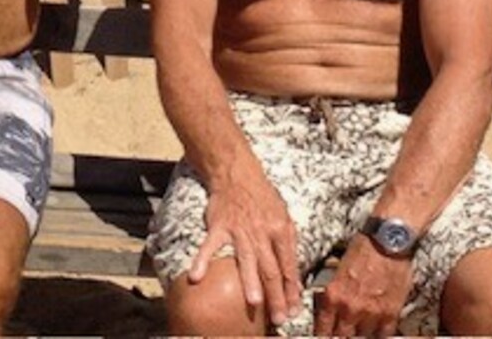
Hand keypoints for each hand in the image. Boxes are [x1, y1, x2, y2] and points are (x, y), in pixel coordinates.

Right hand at [187, 167, 301, 328]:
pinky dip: (202, 260)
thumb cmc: (262, 197)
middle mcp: (261, 231)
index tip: (294, 310)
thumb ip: (288, 244)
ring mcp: (239, 230)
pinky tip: (196, 277)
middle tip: (280, 318)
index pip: (289, 266)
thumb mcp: (284, 216)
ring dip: (250, 281)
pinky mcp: (219, 226)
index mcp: (281, 230)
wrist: (237, 173)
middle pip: (271, 269)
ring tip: (255, 303)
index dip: (293, 290)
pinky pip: (210, 246)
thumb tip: (293, 275)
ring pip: (247, 259)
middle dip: (277, 296)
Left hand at [314, 237, 412, 337]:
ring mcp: (371, 313)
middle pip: (341, 337)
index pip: (322, 328)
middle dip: (341, 334)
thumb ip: (335, 289)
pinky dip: (379, 333)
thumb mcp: (339, 267)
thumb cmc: (365, 247)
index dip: (323, 334)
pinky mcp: (390, 313)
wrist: (389, 240)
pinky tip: (376, 328)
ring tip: (360, 325)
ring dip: (360, 332)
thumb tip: (330, 302)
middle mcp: (350, 308)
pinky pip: (383, 335)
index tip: (325, 334)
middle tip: (343, 330)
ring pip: (361, 337)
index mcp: (334, 295)